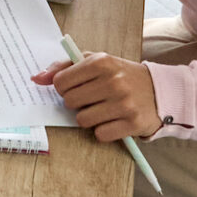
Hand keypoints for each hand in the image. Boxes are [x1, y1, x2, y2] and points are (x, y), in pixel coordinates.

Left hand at [31, 52, 160, 142]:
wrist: (160, 91)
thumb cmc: (120, 75)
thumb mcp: (95, 61)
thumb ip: (63, 67)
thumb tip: (36, 79)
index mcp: (101, 61)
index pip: (61, 82)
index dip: (64, 88)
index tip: (75, 87)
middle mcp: (113, 81)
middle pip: (70, 102)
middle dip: (76, 103)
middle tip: (91, 99)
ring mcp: (124, 103)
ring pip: (82, 120)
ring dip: (89, 118)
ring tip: (102, 109)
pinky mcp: (132, 123)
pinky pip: (100, 135)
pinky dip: (103, 131)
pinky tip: (113, 120)